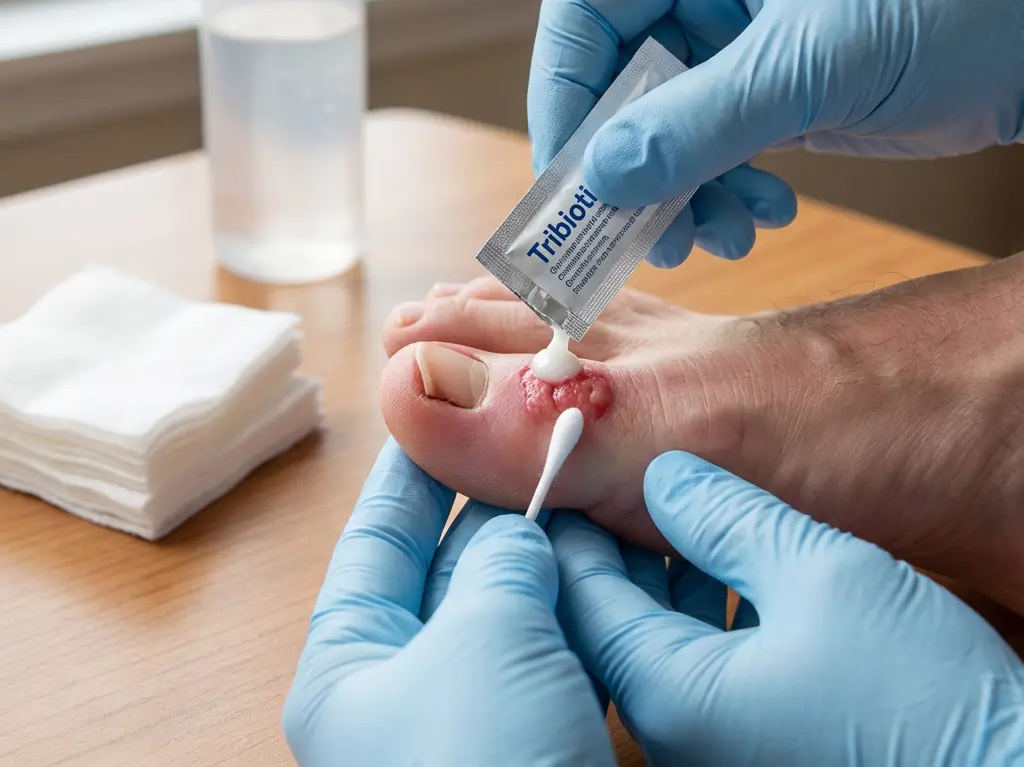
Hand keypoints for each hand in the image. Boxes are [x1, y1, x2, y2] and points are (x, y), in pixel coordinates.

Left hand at [283, 439, 612, 766]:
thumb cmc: (484, 762)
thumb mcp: (485, 637)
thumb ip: (500, 562)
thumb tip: (522, 532)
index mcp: (349, 668)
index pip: (375, 542)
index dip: (408, 474)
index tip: (436, 412)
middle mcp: (402, 689)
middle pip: (448, 570)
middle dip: (500, 509)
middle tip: (543, 445)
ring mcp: (472, 715)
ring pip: (512, 611)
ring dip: (552, 557)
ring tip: (591, 492)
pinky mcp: (534, 739)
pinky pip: (556, 655)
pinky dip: (585, 612)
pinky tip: (619, 567)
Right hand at [529, 0, 1023, 265]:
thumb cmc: (945, 5)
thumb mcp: (810, 64)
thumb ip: (697, 124)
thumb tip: (600, 178)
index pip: (585, 10)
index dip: (564, 93)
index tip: (572, 174)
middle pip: (616, 82)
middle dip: (626, 165)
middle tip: (635, 234)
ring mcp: (730, 43)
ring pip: (657, 130)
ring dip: (676, 194)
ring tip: (716, 236)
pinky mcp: (759, 91)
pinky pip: (706, 153)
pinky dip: (719, 194)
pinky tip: (762, 214)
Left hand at [550, 451, 1023, 766]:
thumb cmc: (920, 697)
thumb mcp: (820, 574)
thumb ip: (728, 517)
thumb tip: (664, 476)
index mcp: (670, 690)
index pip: (579, 593)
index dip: (568, 520)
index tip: (567, 462)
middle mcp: (676, 730)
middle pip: (608, 619)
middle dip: (611, 541)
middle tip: (621, 471)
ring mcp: (710, 744)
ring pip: (652, 641)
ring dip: (658, 573)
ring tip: (677, 507)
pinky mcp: (748, 746)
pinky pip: (693, 668)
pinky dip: (696, 611)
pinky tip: (727, 566)